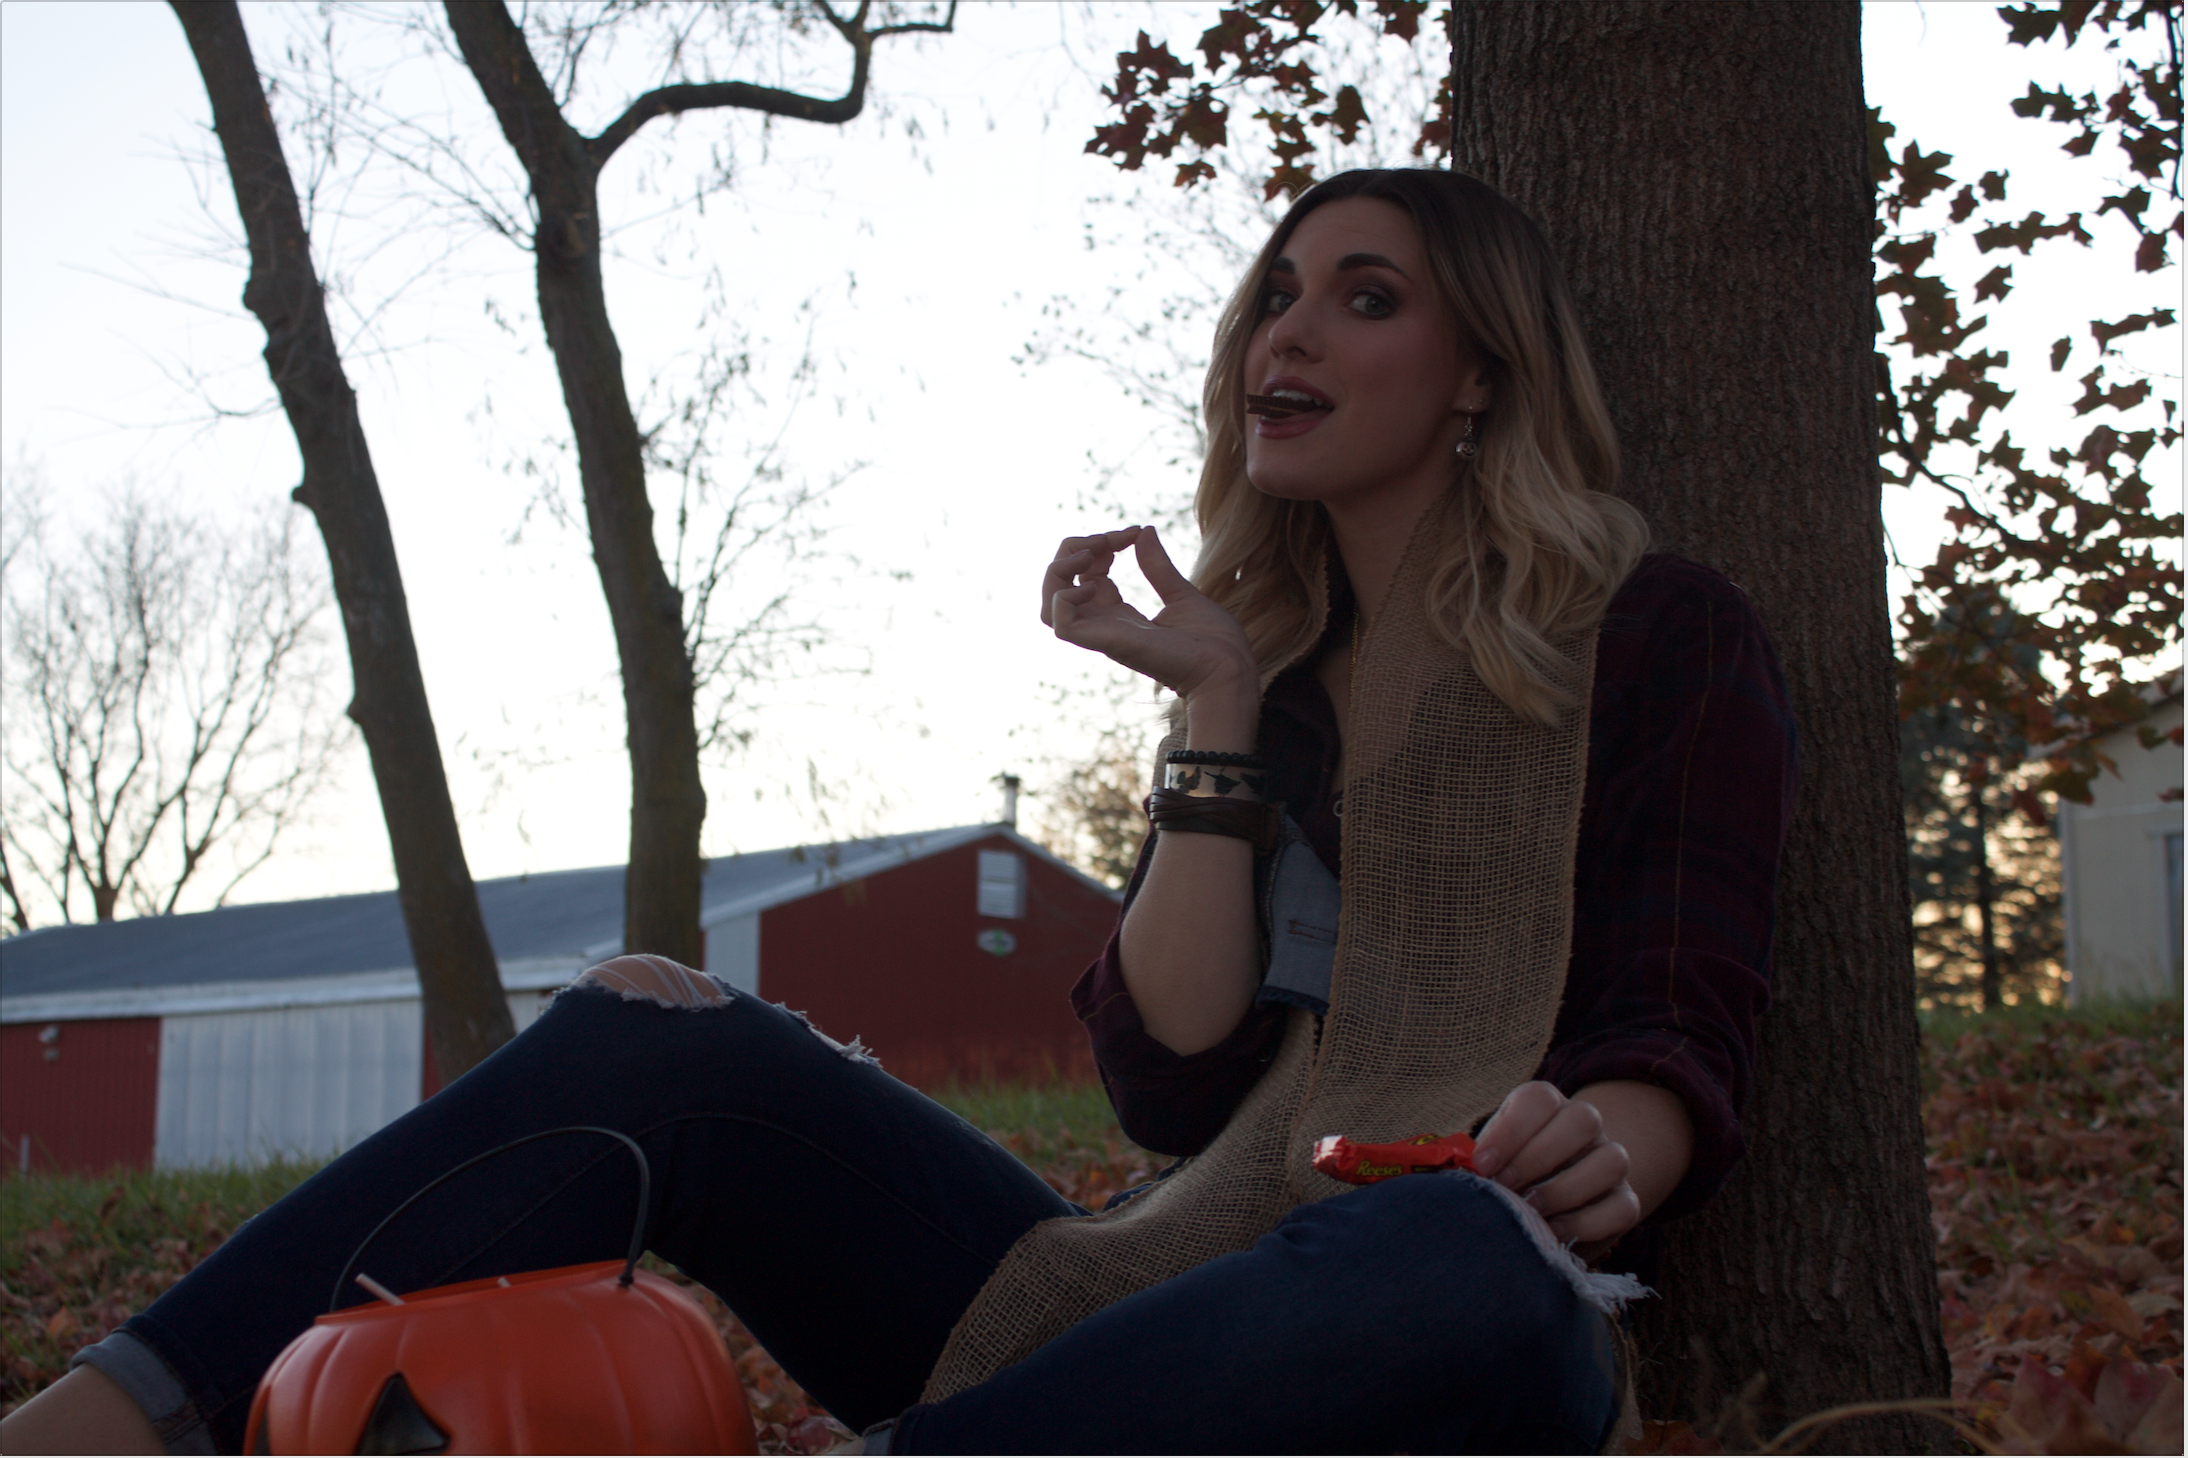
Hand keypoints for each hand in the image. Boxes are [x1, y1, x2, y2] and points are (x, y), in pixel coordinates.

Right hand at [1041, 526, 1256, 705]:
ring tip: (1089, 555)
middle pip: (1059, 587)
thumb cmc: (1213, 643)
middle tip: (1104, 539)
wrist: (1229, 668)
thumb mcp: (1180, 593)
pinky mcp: (1107, 643)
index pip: (1086, 576)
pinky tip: (1096, 585)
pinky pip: (1060, 624)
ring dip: (1060, 571)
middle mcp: (1106, 626)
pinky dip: (1066, 598)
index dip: (1098, 546)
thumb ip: (1157, 566)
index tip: (1132, 533)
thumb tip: (1144, 531)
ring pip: (1051, 605)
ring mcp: (1104, 635)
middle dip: (1072, 551)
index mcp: (1121, 616)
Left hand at [1473, 1081, 1640, 1246]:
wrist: (1545, 1205)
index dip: (1510, 1130)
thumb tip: (1464, 1174)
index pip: (1540, 1098)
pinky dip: (1587, 1223)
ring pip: (1613, 1160)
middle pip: (1583, 1120)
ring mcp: (1610, 1161)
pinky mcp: (1625, 1201)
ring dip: (1566, 1189)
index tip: (1482, 1164)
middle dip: (1538, 1156)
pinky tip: (1554, 1233)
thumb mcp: (1491, 1160)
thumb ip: (1480, 1161)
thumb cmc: (1507, 1176)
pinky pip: (1624, 1207)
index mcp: (1547, 1107)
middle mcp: (1586, 1127)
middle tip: (1506, 1186)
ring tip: (1531, 1210)